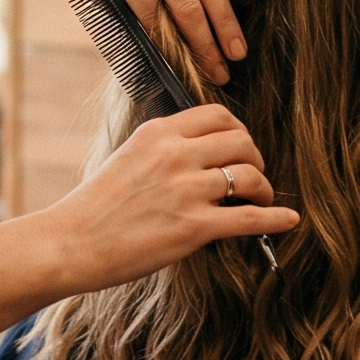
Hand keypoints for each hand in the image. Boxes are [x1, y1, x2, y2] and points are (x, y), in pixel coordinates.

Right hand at [38, 105, 297, 296]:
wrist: (70, 243)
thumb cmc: (96, 207)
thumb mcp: (128, 157)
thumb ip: (164, 147)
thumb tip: (202, 149)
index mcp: (158, 133)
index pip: (218, 115)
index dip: (239, 131)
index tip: (241, 147)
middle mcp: (175, 154)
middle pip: (241, 141)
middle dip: (256, 158)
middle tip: (255, 176)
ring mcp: (186, 190)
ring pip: (250, 176)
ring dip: (264, 189)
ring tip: (261, 200)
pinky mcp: (194, 227)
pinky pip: (250, 218)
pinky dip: (276, 218)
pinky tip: (289, 220)